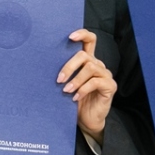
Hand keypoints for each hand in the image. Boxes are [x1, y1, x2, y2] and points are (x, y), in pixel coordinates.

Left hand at [58, 29, 114, 144]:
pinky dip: (82, 89)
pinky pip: (95, 82)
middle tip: (59, 79)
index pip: (90, 40)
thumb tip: (44, 62)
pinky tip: (75, 98)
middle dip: (69, 66)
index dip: (82, 34)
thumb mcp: (67, 83)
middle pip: (84, 55)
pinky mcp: (110, 86)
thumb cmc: (74, 100)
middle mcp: (98, 65)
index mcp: (88, 60)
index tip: (70, 37)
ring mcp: (105, 75)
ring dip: (75, 79)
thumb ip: (64, 71)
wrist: (86, 120)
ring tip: (66, 90)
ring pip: (90, 67)